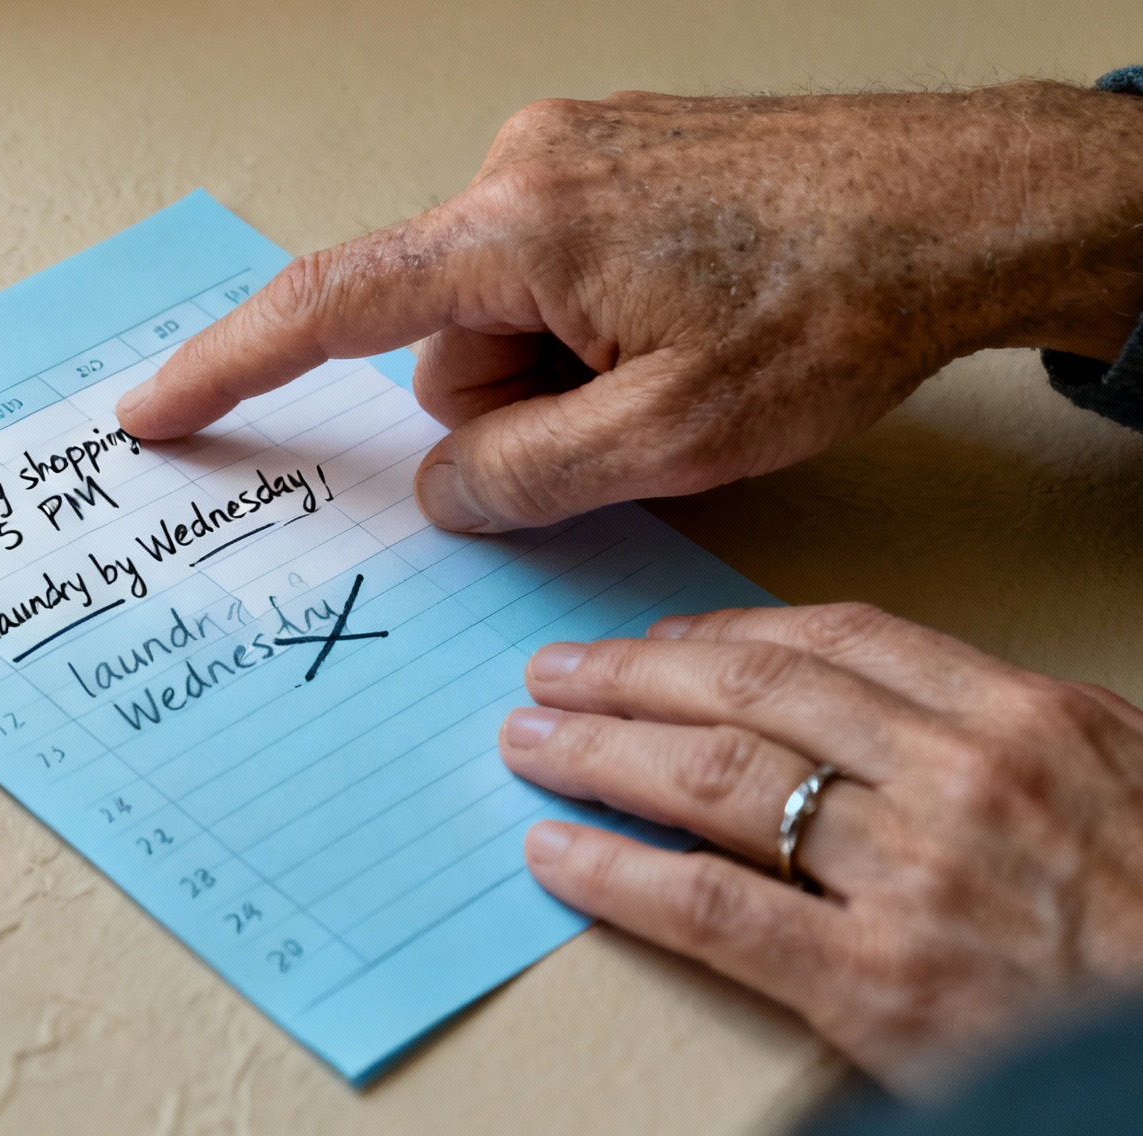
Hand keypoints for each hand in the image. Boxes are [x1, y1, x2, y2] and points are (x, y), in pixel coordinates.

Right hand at [119, 83, 1142, 530]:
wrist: (961, 200)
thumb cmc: (835, 302)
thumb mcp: (673, 435)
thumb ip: (525, 477)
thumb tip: (439, 489)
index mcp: (516, 230)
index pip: (328, 308)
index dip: (227, 368)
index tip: (154, 409)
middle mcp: (523, 169)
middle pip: (442, 341)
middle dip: (509, 406)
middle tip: (627, 420)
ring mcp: (571, 154)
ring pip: (505, 315)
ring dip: (564, 370)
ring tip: (679, 366)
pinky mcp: (613, 158)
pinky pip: (555, 272)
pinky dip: (597, 325)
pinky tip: (686, 325)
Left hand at [499, 603, 1142, 1092]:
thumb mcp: (1111, 777)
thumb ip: (995, 729)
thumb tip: (869, 701)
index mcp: (1019, 717)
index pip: (834, 641)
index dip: (722, 634)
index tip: (656, 637)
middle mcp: (958, 778)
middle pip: (752, 695)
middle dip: (633, 676)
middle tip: (553, 673)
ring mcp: (912, 878)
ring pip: (716, 779)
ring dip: (603, 752)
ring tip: (532, 742)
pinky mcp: (875, 983)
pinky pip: (712, 907)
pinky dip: (617, 874)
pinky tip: (556, 852)